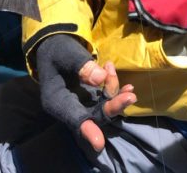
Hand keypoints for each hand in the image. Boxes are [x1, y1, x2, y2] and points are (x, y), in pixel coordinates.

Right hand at [36, 34, 135, 151]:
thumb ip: (82, 65)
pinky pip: (105, 100)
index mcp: (56, 101)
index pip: (73, 118)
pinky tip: (128, 87)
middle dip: (113, 107)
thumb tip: (101, 79)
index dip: (87, 129)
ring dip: (117, 98)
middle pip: (93, 115)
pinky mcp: (90, 96)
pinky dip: (116, 93)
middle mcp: (69, 107)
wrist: (55, 45)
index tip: (99, 143)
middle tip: (130, 96)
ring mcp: (81, 103)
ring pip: (102, 108)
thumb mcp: (66, 53)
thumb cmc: (57, 49)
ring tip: (130, 88)